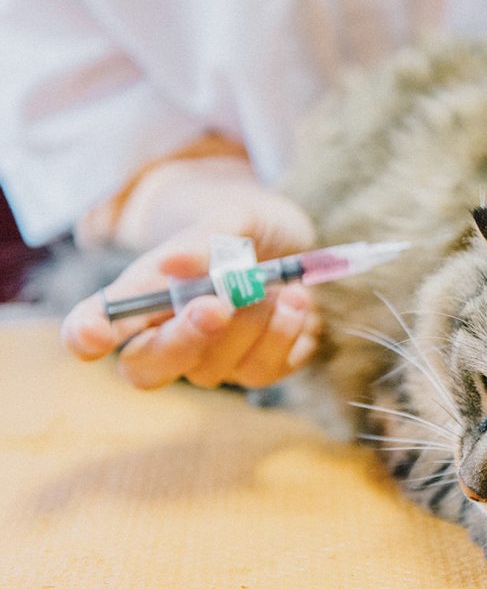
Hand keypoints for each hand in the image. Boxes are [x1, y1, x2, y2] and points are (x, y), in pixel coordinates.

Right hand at [62, 162, 321, 388]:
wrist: (297, 240)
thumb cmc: (247, 226)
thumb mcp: (232, 217)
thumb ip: (204, 240)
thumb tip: (173, 263)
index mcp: (141, 296)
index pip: (94, 327)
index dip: (86, 336)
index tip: (92, 337)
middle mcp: (168, 337)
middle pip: (148, 368)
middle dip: (184, 339)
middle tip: (217, 306)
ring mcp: (212, 360)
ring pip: (214, 370)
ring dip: (250, 323)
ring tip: (277, 284)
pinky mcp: (257, 369)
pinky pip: (263, 371)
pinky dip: (285, 333)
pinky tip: (298, 301)